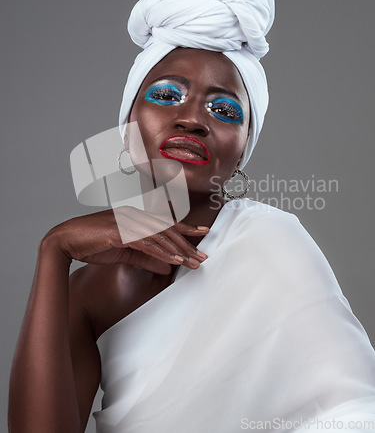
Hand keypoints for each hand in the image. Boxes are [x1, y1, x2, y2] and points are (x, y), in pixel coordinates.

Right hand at [43, 206, 208, 274]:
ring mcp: (127, 222)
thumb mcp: (125, 252)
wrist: (65, 240)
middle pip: (168, 229)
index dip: (186, 227)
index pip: (166, 222)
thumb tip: (168, 267)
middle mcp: (134, 215)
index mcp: (135, 216)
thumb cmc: (92, 243)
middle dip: (187, 243)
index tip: (203, 232)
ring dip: (179, 250)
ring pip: (160, 235)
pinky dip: (163, 252)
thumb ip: (147, 258)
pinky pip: (147, 243)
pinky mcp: (120, 232)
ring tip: (193, 262)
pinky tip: (174, 261)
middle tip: (203, 257)